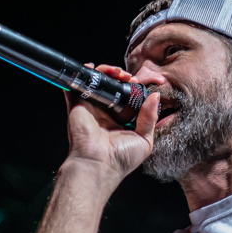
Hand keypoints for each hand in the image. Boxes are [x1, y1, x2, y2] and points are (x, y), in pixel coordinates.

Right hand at [63, 64, 160, 184]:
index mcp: (120, 120)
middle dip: (119, 76)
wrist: (99, 165)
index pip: (126, 96)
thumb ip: (150, 117)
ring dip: (105, 71)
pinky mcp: (77, 106)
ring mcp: (90, 108)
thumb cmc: (121, 159)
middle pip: (111, 86)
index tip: (137, 82)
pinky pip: (76, 86)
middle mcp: (105, 112)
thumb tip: (155, 96)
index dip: (132, 85)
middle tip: (128, 77)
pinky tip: (91, 67)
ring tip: (116, 72)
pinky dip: (81, 74)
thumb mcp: (144, 139)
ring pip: (96, 82)